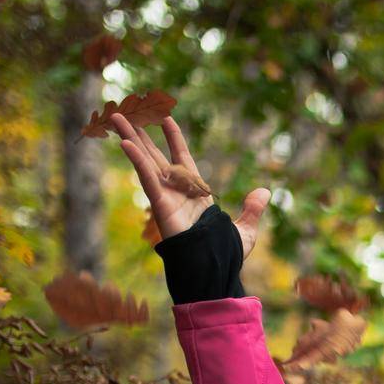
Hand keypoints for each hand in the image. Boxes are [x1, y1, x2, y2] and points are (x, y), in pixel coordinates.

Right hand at [108, 110, 270, 260]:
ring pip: (146, 161)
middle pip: (156, 155)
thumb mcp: (246, 230)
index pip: (182, 158)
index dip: (174, 138)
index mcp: (195, 192)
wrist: (212, 271)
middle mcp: (177, 190)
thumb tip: (265, 192)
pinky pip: (147, 178)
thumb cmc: (225, 256)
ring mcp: (166, 196)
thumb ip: (253, 210)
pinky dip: (137, 160)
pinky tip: (125, 142)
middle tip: (127, 113)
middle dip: (142, 134)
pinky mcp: (160, 204)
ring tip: (117, 117)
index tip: (166, 119)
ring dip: (131, 138)